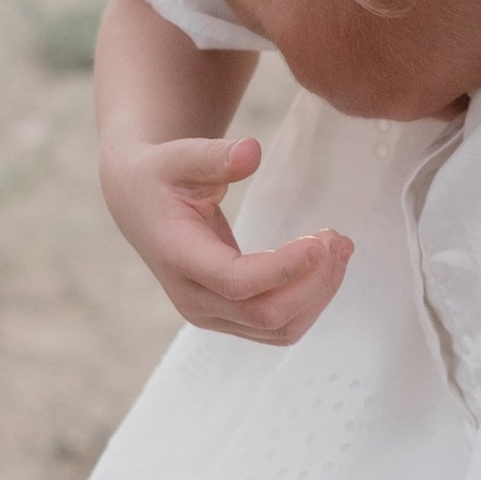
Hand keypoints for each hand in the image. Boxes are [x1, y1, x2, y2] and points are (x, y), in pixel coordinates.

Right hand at [100, 129, 350, 343]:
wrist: (140, 203)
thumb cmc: (161, 176)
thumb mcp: (179, 156)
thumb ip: (214, 156)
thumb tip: (251, 151)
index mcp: (178, 257)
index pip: (236, 281)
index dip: (283, 268)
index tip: (320, 243)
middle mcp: (192, 298)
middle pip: (265, 313)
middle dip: (313, 281)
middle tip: (340, 239)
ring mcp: (210, 314)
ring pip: (278, 327)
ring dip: (318, 293)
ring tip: (340, 249)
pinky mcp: (228, 317)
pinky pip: (278, 326)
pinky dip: (309, 301)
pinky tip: (324, 266)